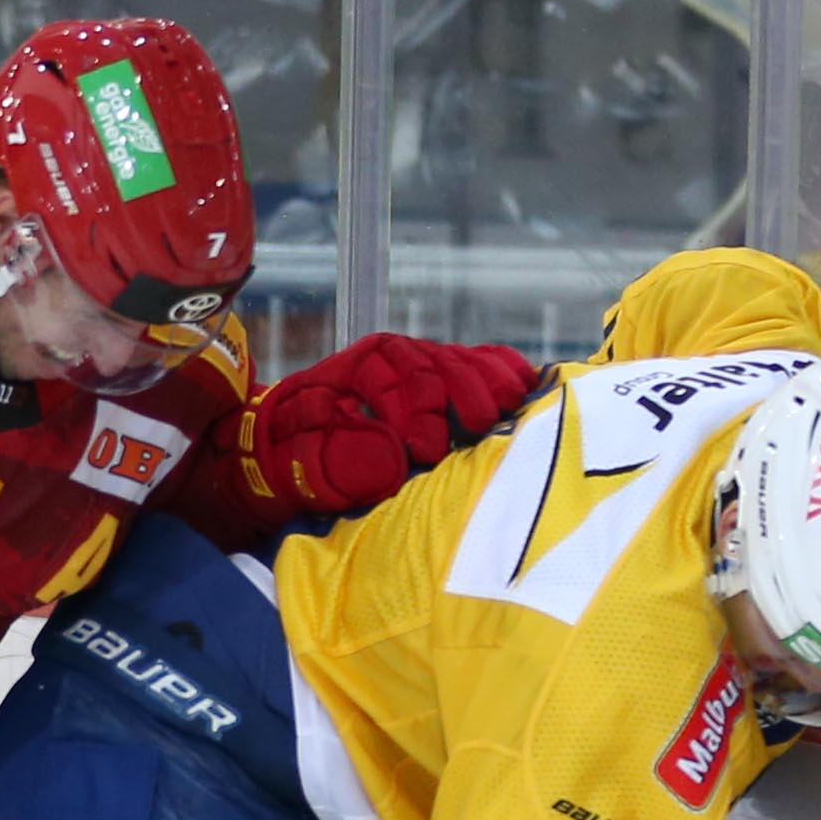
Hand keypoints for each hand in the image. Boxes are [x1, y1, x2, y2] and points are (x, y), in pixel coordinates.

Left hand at [218, 335, 536, 517]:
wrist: (295, 442)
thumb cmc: (305, 456)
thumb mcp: (312, 462)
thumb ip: (348, 460)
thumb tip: (395, 461)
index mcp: (357, 368)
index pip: (397, 382)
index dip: (418, 416)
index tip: (428, 453)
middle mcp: (391, 356)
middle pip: (437, 366)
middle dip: (460, 397)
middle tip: (478, 431)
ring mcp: (420, 361)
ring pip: (462, 361)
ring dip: (488, 385)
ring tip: (504, 413)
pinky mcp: (444, 372)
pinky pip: (480, 360)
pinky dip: (503, 370)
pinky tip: (525, 385)